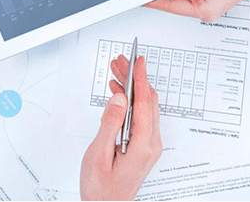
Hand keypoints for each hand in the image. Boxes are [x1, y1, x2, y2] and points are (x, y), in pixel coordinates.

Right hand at [80, 55, 161, 200]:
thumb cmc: (101, 190)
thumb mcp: (99, 155)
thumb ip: (110, 124)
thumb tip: (120, 97)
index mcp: (143, 145)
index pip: (145, 102)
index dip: (141, 78)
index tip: (138, 60)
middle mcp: (150, 143)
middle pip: (147, 100)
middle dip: (134, 77)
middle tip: (121, 61)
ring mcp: (148, 144)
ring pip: (144, 106)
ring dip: (131, 87)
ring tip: (116, 72)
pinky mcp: (143, 145)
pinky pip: (140, 116)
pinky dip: (130, 100)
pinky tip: (118, 92)